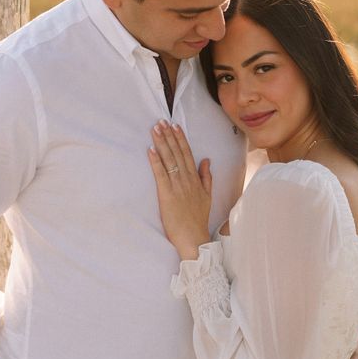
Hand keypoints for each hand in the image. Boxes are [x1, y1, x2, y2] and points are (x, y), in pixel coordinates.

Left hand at [147, 120, 212, 260]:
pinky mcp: (167, 194)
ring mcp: (177, 186)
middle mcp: (186, 179)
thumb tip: (206, 159)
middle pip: (177, 153)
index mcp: (195, 179)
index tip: (175, 126)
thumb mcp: (207, 196)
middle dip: (169, 136)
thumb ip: (206, 176)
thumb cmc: (198, 218)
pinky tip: (150, 150)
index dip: (180, 139)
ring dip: (161, 143)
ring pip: (169, 160)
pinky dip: (155, 161)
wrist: (194, 237)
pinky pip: (161, 174)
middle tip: (161, 121)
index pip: (187, 154)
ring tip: (156, 129)